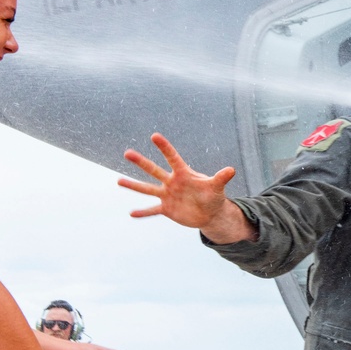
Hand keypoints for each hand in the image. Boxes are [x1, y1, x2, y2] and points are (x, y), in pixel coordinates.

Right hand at [119, 132, 251, 242]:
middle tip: (127, 152)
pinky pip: (152, 210)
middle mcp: (172, 182)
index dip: (164, 147)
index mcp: (183, 174)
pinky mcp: (166, 209)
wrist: (209, 213)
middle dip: (141, 162)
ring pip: (147, 189)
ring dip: (133, 185)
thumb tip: (232, 170)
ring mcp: (167, 195)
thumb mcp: (217, 187)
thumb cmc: (213, 196)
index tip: (154, 136)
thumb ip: (221, 178)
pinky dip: (143, 213)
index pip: (172, 158)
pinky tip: (131, 214)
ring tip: (118, 181)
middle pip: (154, 170)